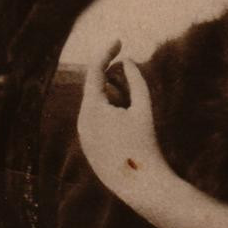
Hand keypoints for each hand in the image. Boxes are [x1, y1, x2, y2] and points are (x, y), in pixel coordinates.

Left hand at [77, 42, 169, 208]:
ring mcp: (84, 136)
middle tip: (133, 84)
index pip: (94, 71)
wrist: (141, 186)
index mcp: (92, 109)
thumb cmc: (145, 143)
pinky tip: (128, 131)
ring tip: (133, 112)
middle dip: (115, 81)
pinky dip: (112, 116)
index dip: (107, 52)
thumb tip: (127, 60)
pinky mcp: (89, 148)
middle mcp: (82, 121)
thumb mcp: (143, 107)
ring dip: (114, 100)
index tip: (119, 41)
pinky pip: (97, 123)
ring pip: (97, 106)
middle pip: (96, 88)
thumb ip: (135, 80)